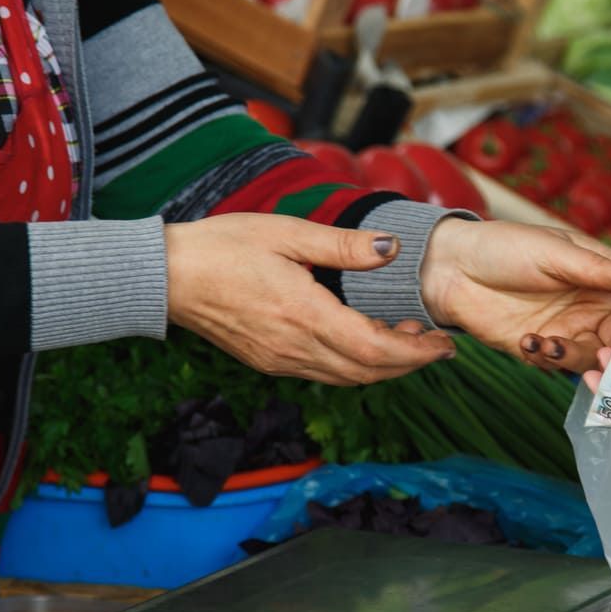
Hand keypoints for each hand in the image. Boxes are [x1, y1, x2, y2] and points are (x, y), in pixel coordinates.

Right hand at [165, 213, 454, 384]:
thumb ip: (343, 246)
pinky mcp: (268, 361)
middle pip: (366, 372)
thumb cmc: (223, 245)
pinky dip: (354, 365)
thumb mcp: (287, 233)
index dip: (414, 352)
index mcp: (302, 313)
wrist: (167, 276)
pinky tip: (365, 341)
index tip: (443, 342)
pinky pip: (323, 373)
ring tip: (408, 340)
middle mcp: (292, 347)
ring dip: (383, 366)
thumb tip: (392, 249)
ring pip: (346, 378)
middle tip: (437, 343)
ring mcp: (279, 360)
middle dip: (408, 363)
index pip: (373, 349)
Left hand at [419, 219, 610, 372]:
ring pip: (595, 359)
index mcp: (603, 276)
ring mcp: (568, 330)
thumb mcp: (553, 252)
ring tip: (551, 344)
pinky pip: (559, 366)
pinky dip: (549, 360)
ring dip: (580, 359)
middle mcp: (592, 306)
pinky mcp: (541, 349)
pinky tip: (529, 342)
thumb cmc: (503, 247)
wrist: (450, 269)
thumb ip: (598, 269)